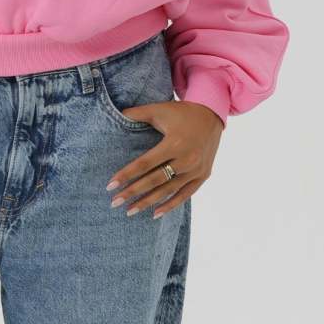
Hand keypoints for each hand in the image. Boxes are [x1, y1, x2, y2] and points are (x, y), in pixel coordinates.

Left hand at [105, 99, 224, 217]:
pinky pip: (185, 194)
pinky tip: (155, 214)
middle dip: (133, 192)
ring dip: (148, 202)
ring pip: (168, 191)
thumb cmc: (182, 112)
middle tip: (114, 202)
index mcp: (174, 143)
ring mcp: (196, 170)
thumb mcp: (159, 109)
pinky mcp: (203, 175)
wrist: (212, 115)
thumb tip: (116, 115)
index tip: (110, 185)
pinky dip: (170, 205)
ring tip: (130, 211)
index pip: (145, 164)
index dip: (127, 175)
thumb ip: (137, 114)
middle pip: (154, 180)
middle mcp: (187, 159)